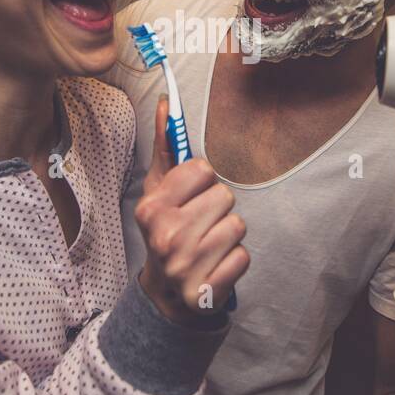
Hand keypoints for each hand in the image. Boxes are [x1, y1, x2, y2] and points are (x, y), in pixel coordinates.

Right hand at [135, 96, 248, 322]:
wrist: (167, 292)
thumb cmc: (166, 228)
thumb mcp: (160, 188)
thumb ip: (166, 144)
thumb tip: (167, 103)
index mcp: (151, 207)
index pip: (202, 169)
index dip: (202, 181)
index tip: (191, 195)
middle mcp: (165, 236)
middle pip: (224, 196)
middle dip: (217, 208)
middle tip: (200, 223)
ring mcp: (184, 267)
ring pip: (237, 226)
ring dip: (228, 234)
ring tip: (208, 243)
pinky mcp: (206, 291)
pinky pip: (243, 256)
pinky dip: (234, 260)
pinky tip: (216, 264)